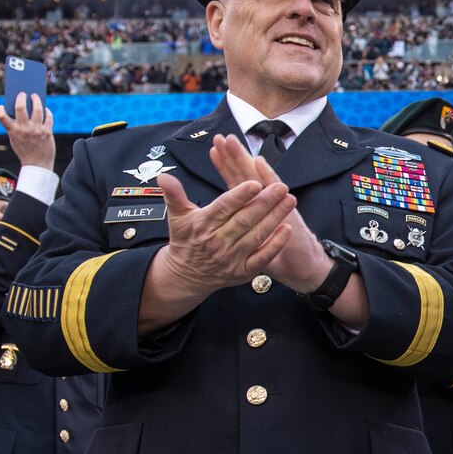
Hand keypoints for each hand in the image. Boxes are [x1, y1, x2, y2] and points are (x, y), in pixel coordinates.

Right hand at [0, 92, 54, 169]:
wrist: (37, 164)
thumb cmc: (25, 150)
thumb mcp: (15, 139)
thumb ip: (15, 126)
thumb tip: (20, 109)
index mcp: (13, 131)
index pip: (2, 117)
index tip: (0, 106)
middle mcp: (24, 129)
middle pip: (21, 107)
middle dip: (21, 97)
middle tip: (22, 93)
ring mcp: (37, 129)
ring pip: (37, 109)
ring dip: (36, 100)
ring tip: (34, 96)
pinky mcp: (47, 131)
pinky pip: (48, 116)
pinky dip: (46, 111)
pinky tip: (44, 108)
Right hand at [157, 172, 296, 292]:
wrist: (186, 276)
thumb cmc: (185, 240)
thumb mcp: (177, 217)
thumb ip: (174, 195)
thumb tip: (163, 177)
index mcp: (203, 225)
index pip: (223, 208)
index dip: (239, 196)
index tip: (255, 182)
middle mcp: (218, 242)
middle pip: (244, 220)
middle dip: (265, 203)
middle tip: (281, 187)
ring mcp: (232, 258)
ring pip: (257, 236)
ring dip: (275, 218)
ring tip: (290, 200)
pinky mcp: (243, 271)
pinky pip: (262, 258)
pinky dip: (275, 245)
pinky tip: (288, 229)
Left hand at [209, 135, 331, 293]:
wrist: (303, 266)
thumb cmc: (277, 256)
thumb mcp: (252, 244)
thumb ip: (238, 229)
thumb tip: (216, 222)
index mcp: (254, 208)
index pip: (236, 182)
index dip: (225, 167)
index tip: (214, 149)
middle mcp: (265, 201)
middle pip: (246, 175)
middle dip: (233, 156)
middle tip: (221, 137)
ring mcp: (277, 204)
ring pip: (258, 177)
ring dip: (245, 159)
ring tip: (233, 142)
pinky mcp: (286, 210)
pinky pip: (275, 191)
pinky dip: (267, 175)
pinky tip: (259, 162)